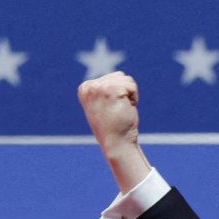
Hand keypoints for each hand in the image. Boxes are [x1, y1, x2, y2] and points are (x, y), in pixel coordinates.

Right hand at [78, 71, 150, 191]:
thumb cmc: (114, 126)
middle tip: (118, 110)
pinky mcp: (111, 90)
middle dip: (125, 93)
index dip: (118, 94)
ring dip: (130, 95)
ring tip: (121, 109)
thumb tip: (120, 76)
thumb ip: (106, 89)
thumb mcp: (105, 104)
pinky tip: (126, 109)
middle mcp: (89, 86)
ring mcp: (99, 87)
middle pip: (119, 76)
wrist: (116, 142)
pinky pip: (132, 86)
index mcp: (85, 88)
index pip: (112, 78)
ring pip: (126, 80)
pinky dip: (134, 98)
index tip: (111, 109)